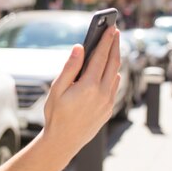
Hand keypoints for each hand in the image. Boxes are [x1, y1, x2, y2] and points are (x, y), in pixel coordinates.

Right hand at [42, 27, 120, 156]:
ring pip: (115, 75)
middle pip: (113, 63)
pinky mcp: (108, 109)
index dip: (106, 41)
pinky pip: (114, 87)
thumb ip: (69, 67)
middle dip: (115, 45)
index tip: (111, 28)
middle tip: (115, 31)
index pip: (101, 57)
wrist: (64, 142)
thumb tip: (79, 48)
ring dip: (115, 59)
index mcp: (88, 86)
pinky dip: (113, 74)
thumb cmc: (56, 114)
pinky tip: (110, 69)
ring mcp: (108, 102)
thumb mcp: (57, 89)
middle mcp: (102, 93)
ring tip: (113, 47)